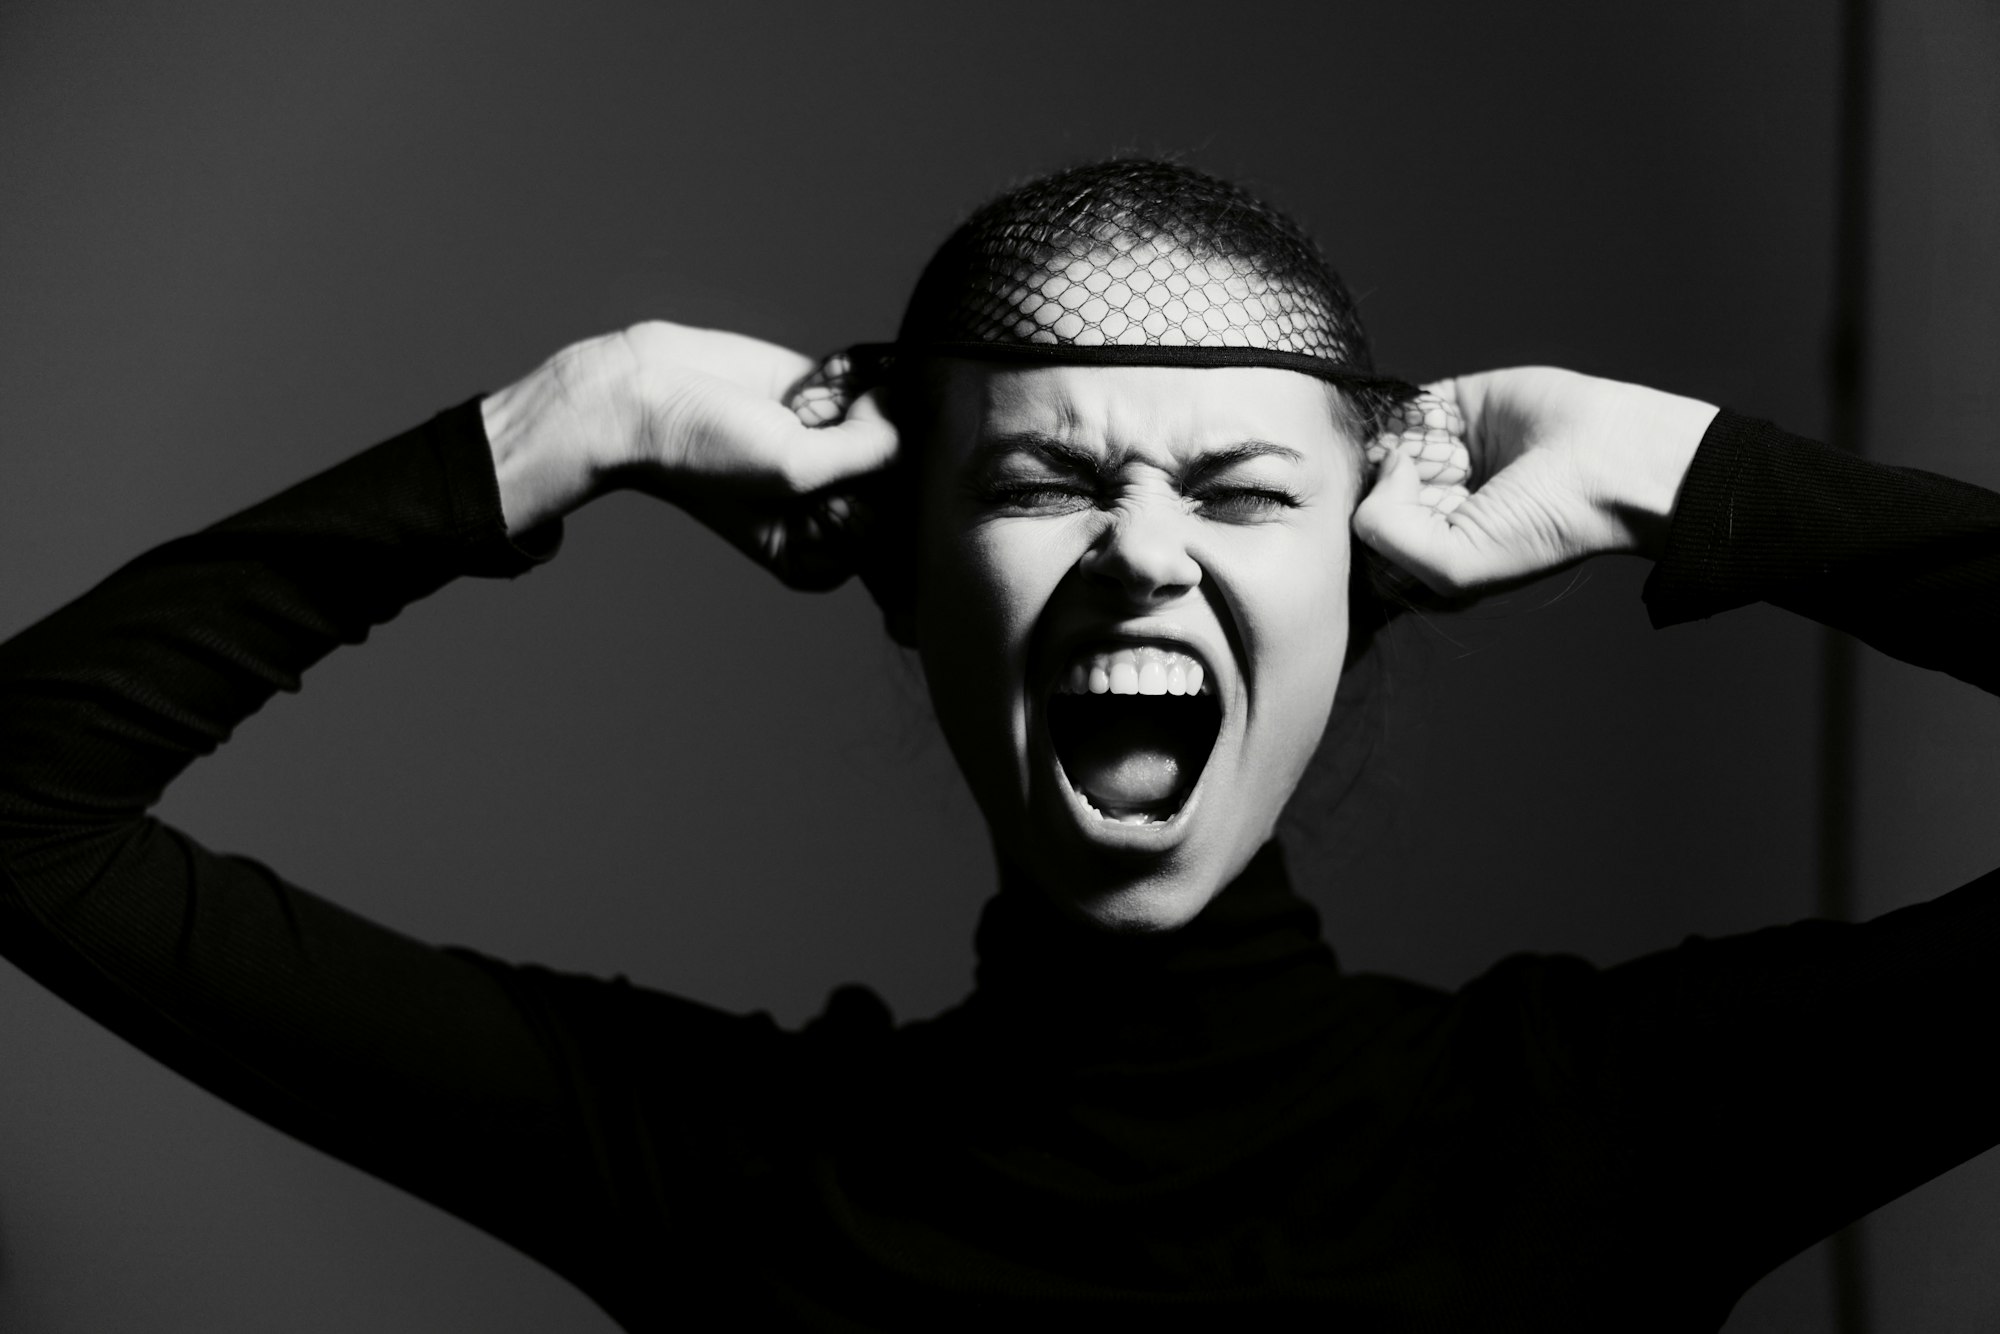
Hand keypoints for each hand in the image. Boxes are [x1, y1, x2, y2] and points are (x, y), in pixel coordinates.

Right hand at [482, 321, 897, 589]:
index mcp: (822, 555)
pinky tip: (809, 384)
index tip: (820, 476)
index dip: (879, 493)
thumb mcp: (796, 466)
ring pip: (894, 430)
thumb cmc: (707, 452)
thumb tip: (911, 409)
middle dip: (872, 446)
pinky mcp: (828, 404)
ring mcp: (834, 455)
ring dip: (860, 408)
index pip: (894, 529)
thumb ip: (870, 450)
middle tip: (804, 433)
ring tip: (799, 409)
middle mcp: (834, 509)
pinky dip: (855, 379)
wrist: (647, 392)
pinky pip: (874, 390)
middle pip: (902, 479)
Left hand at [1351, 366, 1718, 595]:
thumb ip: (1384, 530)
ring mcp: (1439, 455)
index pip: (1361, 543)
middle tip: (1407, 486)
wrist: (1607, 466)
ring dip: (1388, 448)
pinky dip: (1403, 414)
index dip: (1357, 530)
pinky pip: (1402, 406)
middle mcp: (1429, 506)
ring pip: (1379, 446)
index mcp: (1428, 555)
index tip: (1382, 520)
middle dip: (1368, 486)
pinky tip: (1434, 432)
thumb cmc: (1542, 527)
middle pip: (1363, 491)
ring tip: (1434, 461)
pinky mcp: (1453, 407)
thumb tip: (1384, 461)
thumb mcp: (1451, 564)